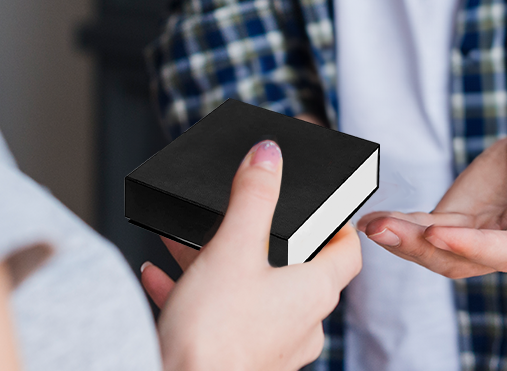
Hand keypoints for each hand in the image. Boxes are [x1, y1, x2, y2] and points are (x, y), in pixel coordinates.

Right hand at [140, 140, 361, 370]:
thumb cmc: (214, 338)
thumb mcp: (234, 248)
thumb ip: (253, 196)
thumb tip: (269, 155)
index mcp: (314, 293)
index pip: (346, 251)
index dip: (338, 223)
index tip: (323, 205)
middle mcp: (301, 325)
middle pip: (293, 267)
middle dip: (258, 237)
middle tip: (239, 216)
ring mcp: (270, 349)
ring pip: (250, 292)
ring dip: (219, 264)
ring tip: (185, 241)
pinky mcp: (236, 362)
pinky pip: (220, 320)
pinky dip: (195, 295)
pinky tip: (160, 275)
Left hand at [358, 111, 506, 277]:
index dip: (473, 246)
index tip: (437, 233)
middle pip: (465, 259)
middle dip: (422, 249)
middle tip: (384, 230)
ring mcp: (484, 233)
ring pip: (441, 252)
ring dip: (404, 242)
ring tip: (371, 226)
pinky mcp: (463, 219)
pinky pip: (429, 230)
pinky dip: (402, 227)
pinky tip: (374, 220)